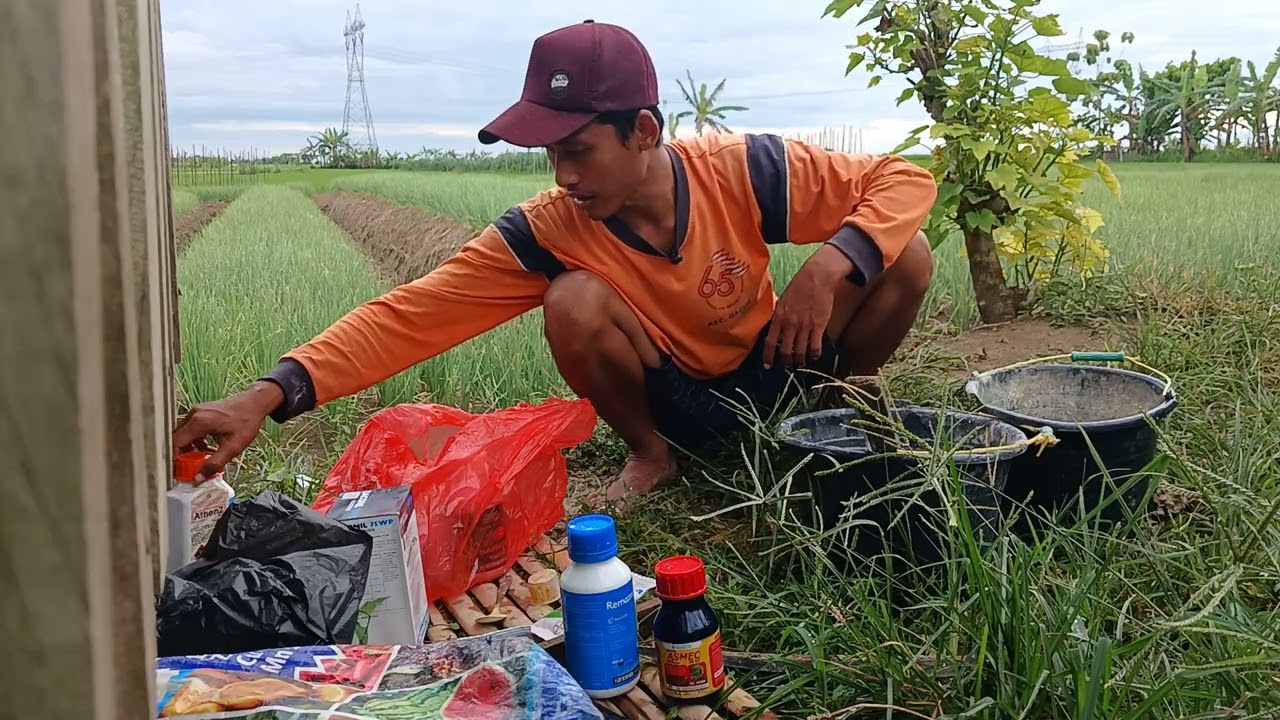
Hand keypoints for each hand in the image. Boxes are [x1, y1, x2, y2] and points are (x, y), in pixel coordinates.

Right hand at [172, 381, 283, 482]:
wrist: (255, 403)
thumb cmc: (247, 421)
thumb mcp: (233, 447)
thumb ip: (215, 463)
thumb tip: (199, 477)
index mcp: (199, 422)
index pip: (176, 443)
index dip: (175, 459)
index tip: (179, 470)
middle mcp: (194, 414)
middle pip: (178, 438)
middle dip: (183, 455)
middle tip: (192, 467)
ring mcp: (197, 412)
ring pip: (184, 434)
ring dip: (191, 448)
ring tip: (205, 457)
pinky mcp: (202, 412)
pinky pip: (191, 429)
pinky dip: (196, 440)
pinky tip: (209, 447)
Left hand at [763, 244, 853, 369]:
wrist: (817, 277)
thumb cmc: (799, 285)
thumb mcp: (783, 299)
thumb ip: (779, 313)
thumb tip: (776, 323)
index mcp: (779, 317)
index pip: (770, 342)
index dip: (768, 356)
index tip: (768, 365)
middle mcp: (790, 324)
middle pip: (785, 351)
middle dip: (785, 362)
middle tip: (787, 367)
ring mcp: (804, 326)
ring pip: (800, 351)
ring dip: (799, 361)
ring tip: (800, 365)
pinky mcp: (818, 326)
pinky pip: (815, 346)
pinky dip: (814, 354)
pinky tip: (814, 356)